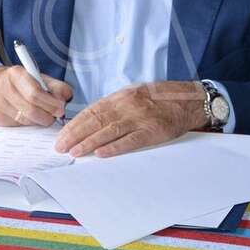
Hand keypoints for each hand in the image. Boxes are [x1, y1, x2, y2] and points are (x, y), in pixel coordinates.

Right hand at [0, 66, 72, 126]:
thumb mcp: (38, 78)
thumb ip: (55, 87)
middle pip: (30, 109)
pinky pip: (15, 125)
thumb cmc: (19, 83)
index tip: (60, 108)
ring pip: (24, 120)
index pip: (35, 93)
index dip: (51, 103)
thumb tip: (66, 99)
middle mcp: (3, 86)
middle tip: (54, 117)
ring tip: (43, 116)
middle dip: (47, 116)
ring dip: (38, 121)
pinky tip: (29, 118)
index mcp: (16, 73)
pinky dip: (26, 124)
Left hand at [55, 81, 207, 157]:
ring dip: (89, 142)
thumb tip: (90, 120)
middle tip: (61, 146)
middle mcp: (127, 105)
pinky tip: (101, 154)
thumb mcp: (133, 95)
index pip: (91, 110)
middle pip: (96, 121)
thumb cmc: (158, 99)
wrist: (188, 100)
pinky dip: (114, 148)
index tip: (62, 135)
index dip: (75, 124)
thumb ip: (113, 106)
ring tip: (75, 152)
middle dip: (76, 134)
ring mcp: (140, 118)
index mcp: (120, 96)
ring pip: (109, 131)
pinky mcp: (152, 131)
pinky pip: (130, 141)